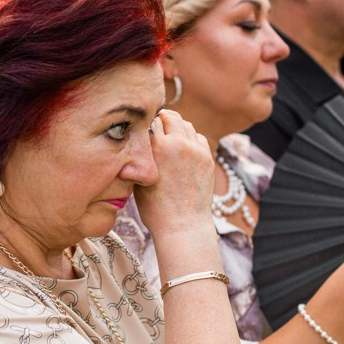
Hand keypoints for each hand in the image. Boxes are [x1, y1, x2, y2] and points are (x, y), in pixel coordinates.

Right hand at [133, 110, 214, 238]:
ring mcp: (195, 150)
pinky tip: (183, 148)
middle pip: (170, 116)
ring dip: (176, 127)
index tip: (141, 128)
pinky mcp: (207, 158)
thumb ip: (138, 156)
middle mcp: (177, 144)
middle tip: (156, 126)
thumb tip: (136, 140)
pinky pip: (198, 137)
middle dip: (161, 119)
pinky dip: (190, 138)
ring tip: (169, 138)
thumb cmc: (154, 208)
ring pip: (186, 125)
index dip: (144, 124)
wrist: (182, 226)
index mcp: (155, 148)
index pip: (149, 120)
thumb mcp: (136, 179)